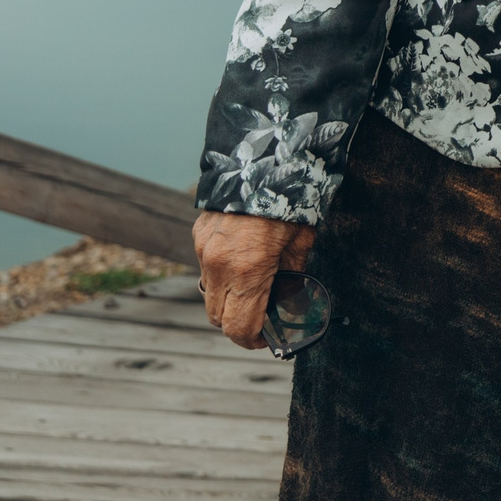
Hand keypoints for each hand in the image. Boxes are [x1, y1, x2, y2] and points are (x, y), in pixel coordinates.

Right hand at [193, 210, 316, 350]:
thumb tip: (290, 302)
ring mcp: (204, 251)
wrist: (263, 159)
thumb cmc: (290, 201)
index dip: (252, 341)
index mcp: (248, 271)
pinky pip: (207, 268)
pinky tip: (242, 263)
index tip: (267, 340)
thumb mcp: (302, 242)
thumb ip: (292, 276)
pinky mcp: (198, 237)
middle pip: (218, 318)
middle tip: (262, 319)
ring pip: (209, 295)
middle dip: (239, 324)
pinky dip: (221, 275)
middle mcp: (219, 265)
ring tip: (253, 292)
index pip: (239, 327)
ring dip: (227, 302)